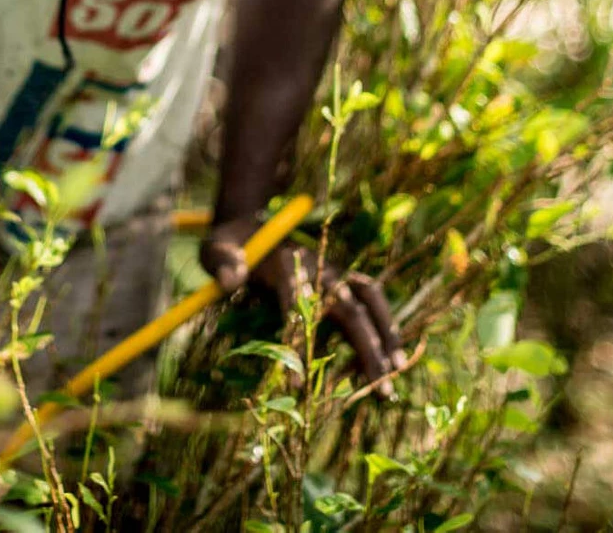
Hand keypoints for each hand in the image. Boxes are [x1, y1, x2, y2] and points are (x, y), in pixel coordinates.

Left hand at [201, 219, 407, 399]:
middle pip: (347, 308)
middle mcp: (317, 266)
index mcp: (286, 262)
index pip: (298, 306)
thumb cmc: (232, 244)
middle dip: (366, 347)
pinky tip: (394, 354)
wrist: (253, 224)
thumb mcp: (215, 248)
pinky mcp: (339, 278)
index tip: (299, 386)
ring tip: (397, 370)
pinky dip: (386, 323)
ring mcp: (332, 271)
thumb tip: (231, 279)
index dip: (299, 344)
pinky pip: (370, 299)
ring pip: (368, 300)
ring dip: (385, 334)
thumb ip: (221, 262)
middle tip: (380, 388)